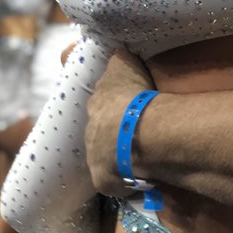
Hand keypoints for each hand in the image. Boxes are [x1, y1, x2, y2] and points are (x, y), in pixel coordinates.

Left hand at [85, 47, 155, 196]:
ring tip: (139, 156)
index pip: (103, 101)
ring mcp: (94, 157)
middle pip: (101, 130)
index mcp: (96, 102)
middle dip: (114, 131)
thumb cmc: (133, 95)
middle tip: (133, 132)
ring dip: (119, 155)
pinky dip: (127, 180)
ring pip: (105, 155)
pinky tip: (142, 178)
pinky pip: (116, 181)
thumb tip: (117, 52)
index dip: (116, 103)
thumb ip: (120, 59)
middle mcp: (90, 130)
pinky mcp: (103, 180)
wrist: (134, 132)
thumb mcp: (124, 64)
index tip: (129, 106)